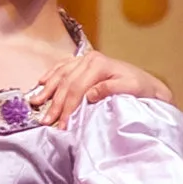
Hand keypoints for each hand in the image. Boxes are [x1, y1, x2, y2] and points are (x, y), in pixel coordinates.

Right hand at [34, 49, 171, 124]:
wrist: (147, 82)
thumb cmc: (140, 88)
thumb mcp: (131, 88)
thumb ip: (110, 89)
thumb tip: (89, 94)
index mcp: (99, 64)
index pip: (76, 88)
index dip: (67, 107)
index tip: (61, 124)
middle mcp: (89, 59)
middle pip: (66, 83)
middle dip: (54, 103)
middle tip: (45, 120)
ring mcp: (84, 59)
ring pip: (60, 74)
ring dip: (47, 90)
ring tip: (35, 103)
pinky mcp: (83, 62)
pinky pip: (62, 66)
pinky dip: (51, 74)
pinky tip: (41, 82)